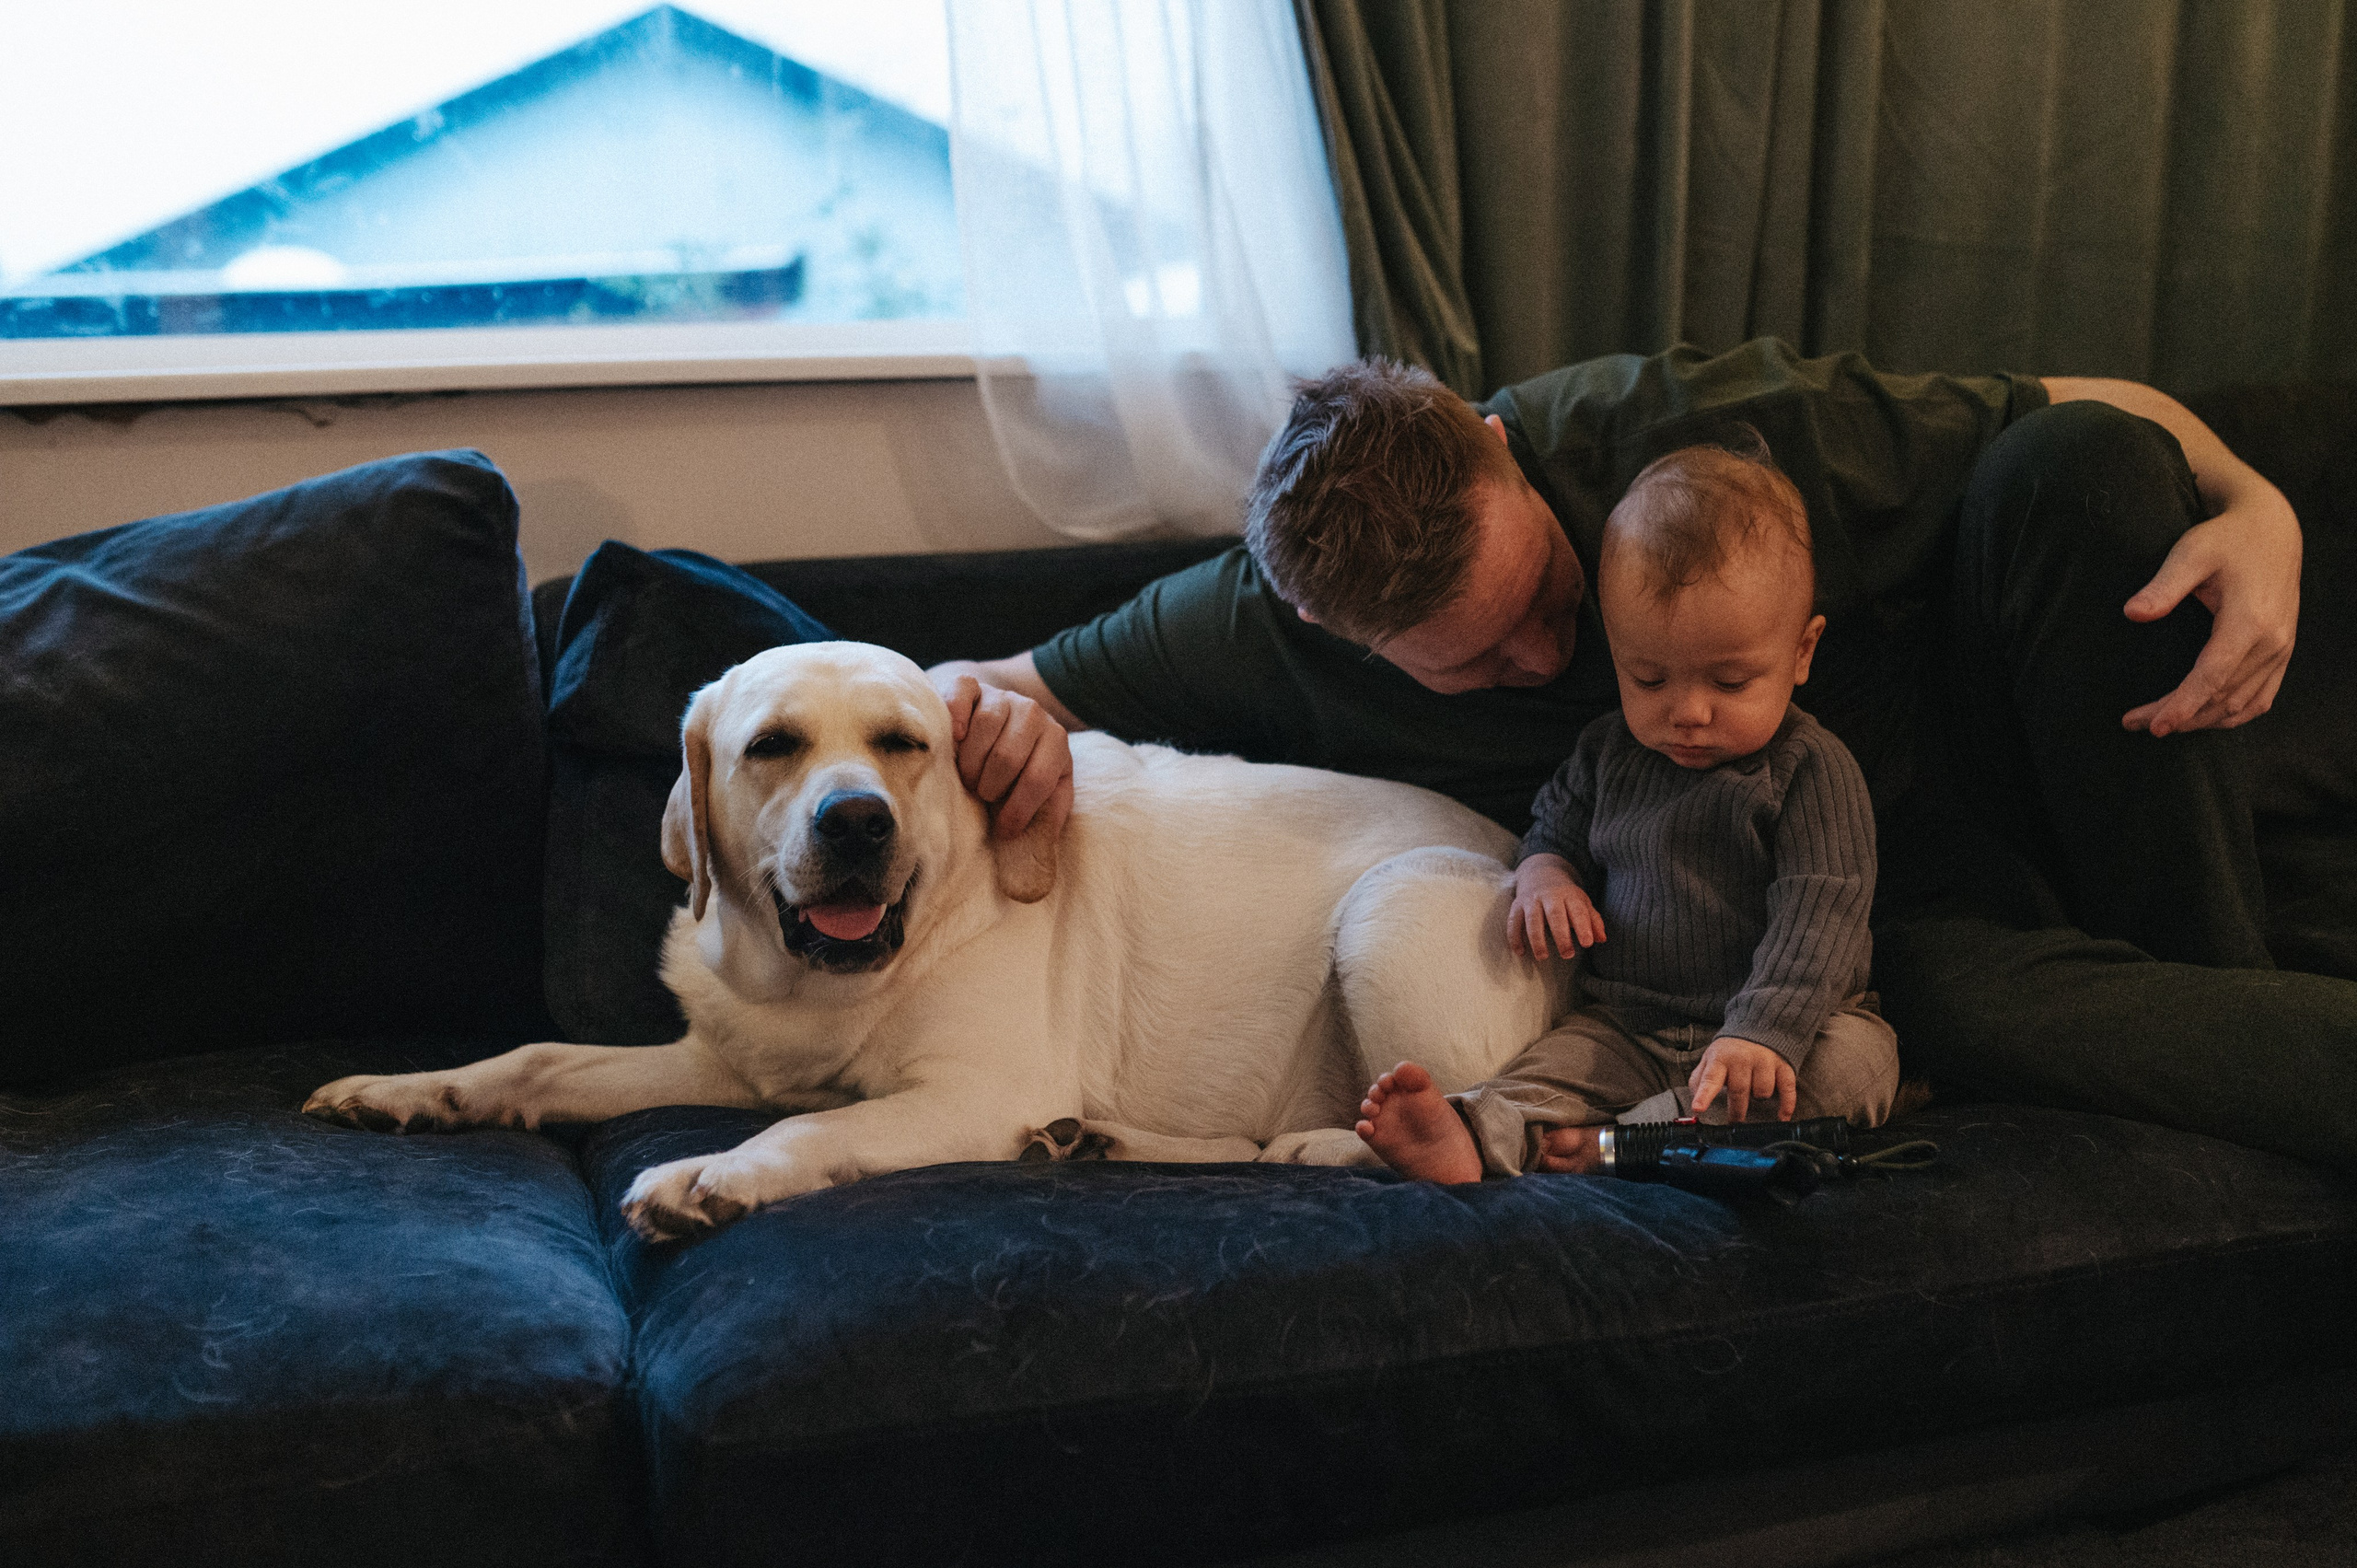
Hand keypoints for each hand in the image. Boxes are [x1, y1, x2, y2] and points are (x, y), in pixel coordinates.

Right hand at [932, 670, 1073, 839]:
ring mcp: (1002, 695)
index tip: (1003, 830)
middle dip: (991, 786)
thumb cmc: (1018, 771)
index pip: (1039, 778)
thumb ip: (1047, 818)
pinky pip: (962, 693)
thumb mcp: (1043, 794)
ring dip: (971, 762)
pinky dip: (955, 716)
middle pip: (1008, 755)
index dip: (1018, 810)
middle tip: (981, 796)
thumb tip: (1042, 854)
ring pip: (985, 725)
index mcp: (1056, 741)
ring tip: (968, 778)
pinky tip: (955, 738)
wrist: (996, 724)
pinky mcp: (971, 684)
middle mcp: (1033, 712)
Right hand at [1508, 854, 1602, 957]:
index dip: (1583, 927)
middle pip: (1555, 914)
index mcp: (1569, 895)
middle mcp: (1549, 896)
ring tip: (1542, 957)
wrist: (1540, 873)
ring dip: (1536, 939)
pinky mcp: (1517, 906)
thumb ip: (1593, 921)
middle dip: (1561, 935)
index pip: (1577, 911)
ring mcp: (1531, 900)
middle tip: (1567, 954)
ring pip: (1532, 919)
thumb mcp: (1582, 903)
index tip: (1587, 943)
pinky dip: (1515, 937)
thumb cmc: (1565, 896)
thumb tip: (1601, 939)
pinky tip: (1520, 952)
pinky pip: (1514, 921)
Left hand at [1689, 1036, 1795, 1123]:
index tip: (1698, 1108)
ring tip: (1753, 1092)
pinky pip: (1787, 1089)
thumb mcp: (1710, 1059)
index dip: (1704, 1095)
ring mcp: (1764, 1062)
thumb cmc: (1730, 1051)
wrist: (1758, 1028)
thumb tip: (1695, 1104)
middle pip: (1739, 1091)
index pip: (1710, 1079)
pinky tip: (1782, 1116)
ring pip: (1762, 1092)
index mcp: (1720, 1059)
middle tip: (1734, 1122)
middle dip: (1736, 1111)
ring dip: (1758, 1098)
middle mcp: (1742, 1059)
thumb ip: (1700, 1080)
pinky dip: (1786, 1105)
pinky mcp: (1783, 1066)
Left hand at [2121, 482, 2300, 735]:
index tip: (2153, 726)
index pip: (2212, 677)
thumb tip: (2132, 614)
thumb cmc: (2226, 539)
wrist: (2272, 529)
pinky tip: (2203, 718)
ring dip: (2202, 720)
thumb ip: (2163, 587)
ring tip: (2160, 723)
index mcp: (2250, 621)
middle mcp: (2272, 641)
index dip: (2183, 705)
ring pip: (2242, 704)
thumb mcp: (2190, 554)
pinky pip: (2262, 697)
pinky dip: (2233, 714)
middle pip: (2222, 696)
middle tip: (2136, 723)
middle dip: (2179, 717)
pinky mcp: (2283, 650)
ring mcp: (2281, 649)